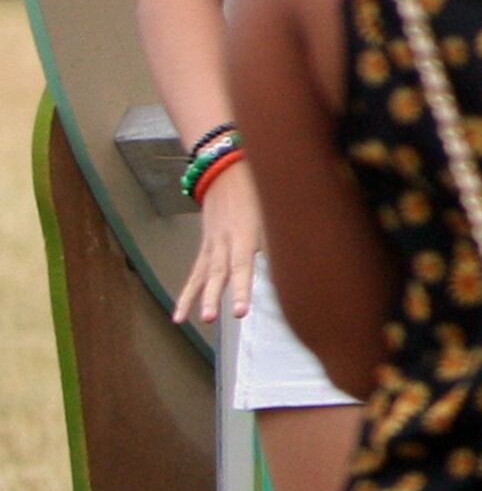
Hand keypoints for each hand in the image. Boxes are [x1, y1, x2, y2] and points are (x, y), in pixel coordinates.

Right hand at [172, 168, 266, 326]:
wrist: (225, 170)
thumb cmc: (258, 189)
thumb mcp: (273, 207)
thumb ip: (279, 234)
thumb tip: (294, 260)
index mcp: (245, 232)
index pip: (243, 265)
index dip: (242, 288)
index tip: (241, 311)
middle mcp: (225, 241)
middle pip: (221, 272)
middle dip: (219, 296)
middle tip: (218, 318)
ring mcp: (212, 245)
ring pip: (204, 275)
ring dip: (198, 299)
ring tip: (193, 321)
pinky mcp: (206, 248)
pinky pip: (196, 273)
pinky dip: (188, 293)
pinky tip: (178, 315)